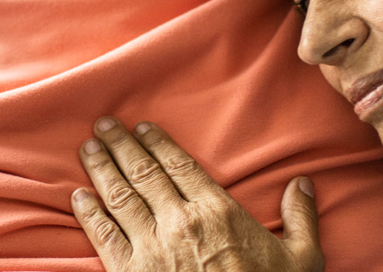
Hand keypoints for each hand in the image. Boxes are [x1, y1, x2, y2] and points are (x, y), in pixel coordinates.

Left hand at [71, 117, 324, 271]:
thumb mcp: (301, 259)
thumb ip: (300, 218)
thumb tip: (303, 183)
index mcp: (218, 212)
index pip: (181, 166)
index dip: (158, 143)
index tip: (141, 127)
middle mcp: (181, 222)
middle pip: (144, 173)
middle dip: (121, 145)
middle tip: (103, 124)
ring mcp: (153, 248)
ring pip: (120, 197)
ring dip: (101, 170)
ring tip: (88, 149)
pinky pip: (104, 237)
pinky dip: (89, 214)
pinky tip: (79, 198)